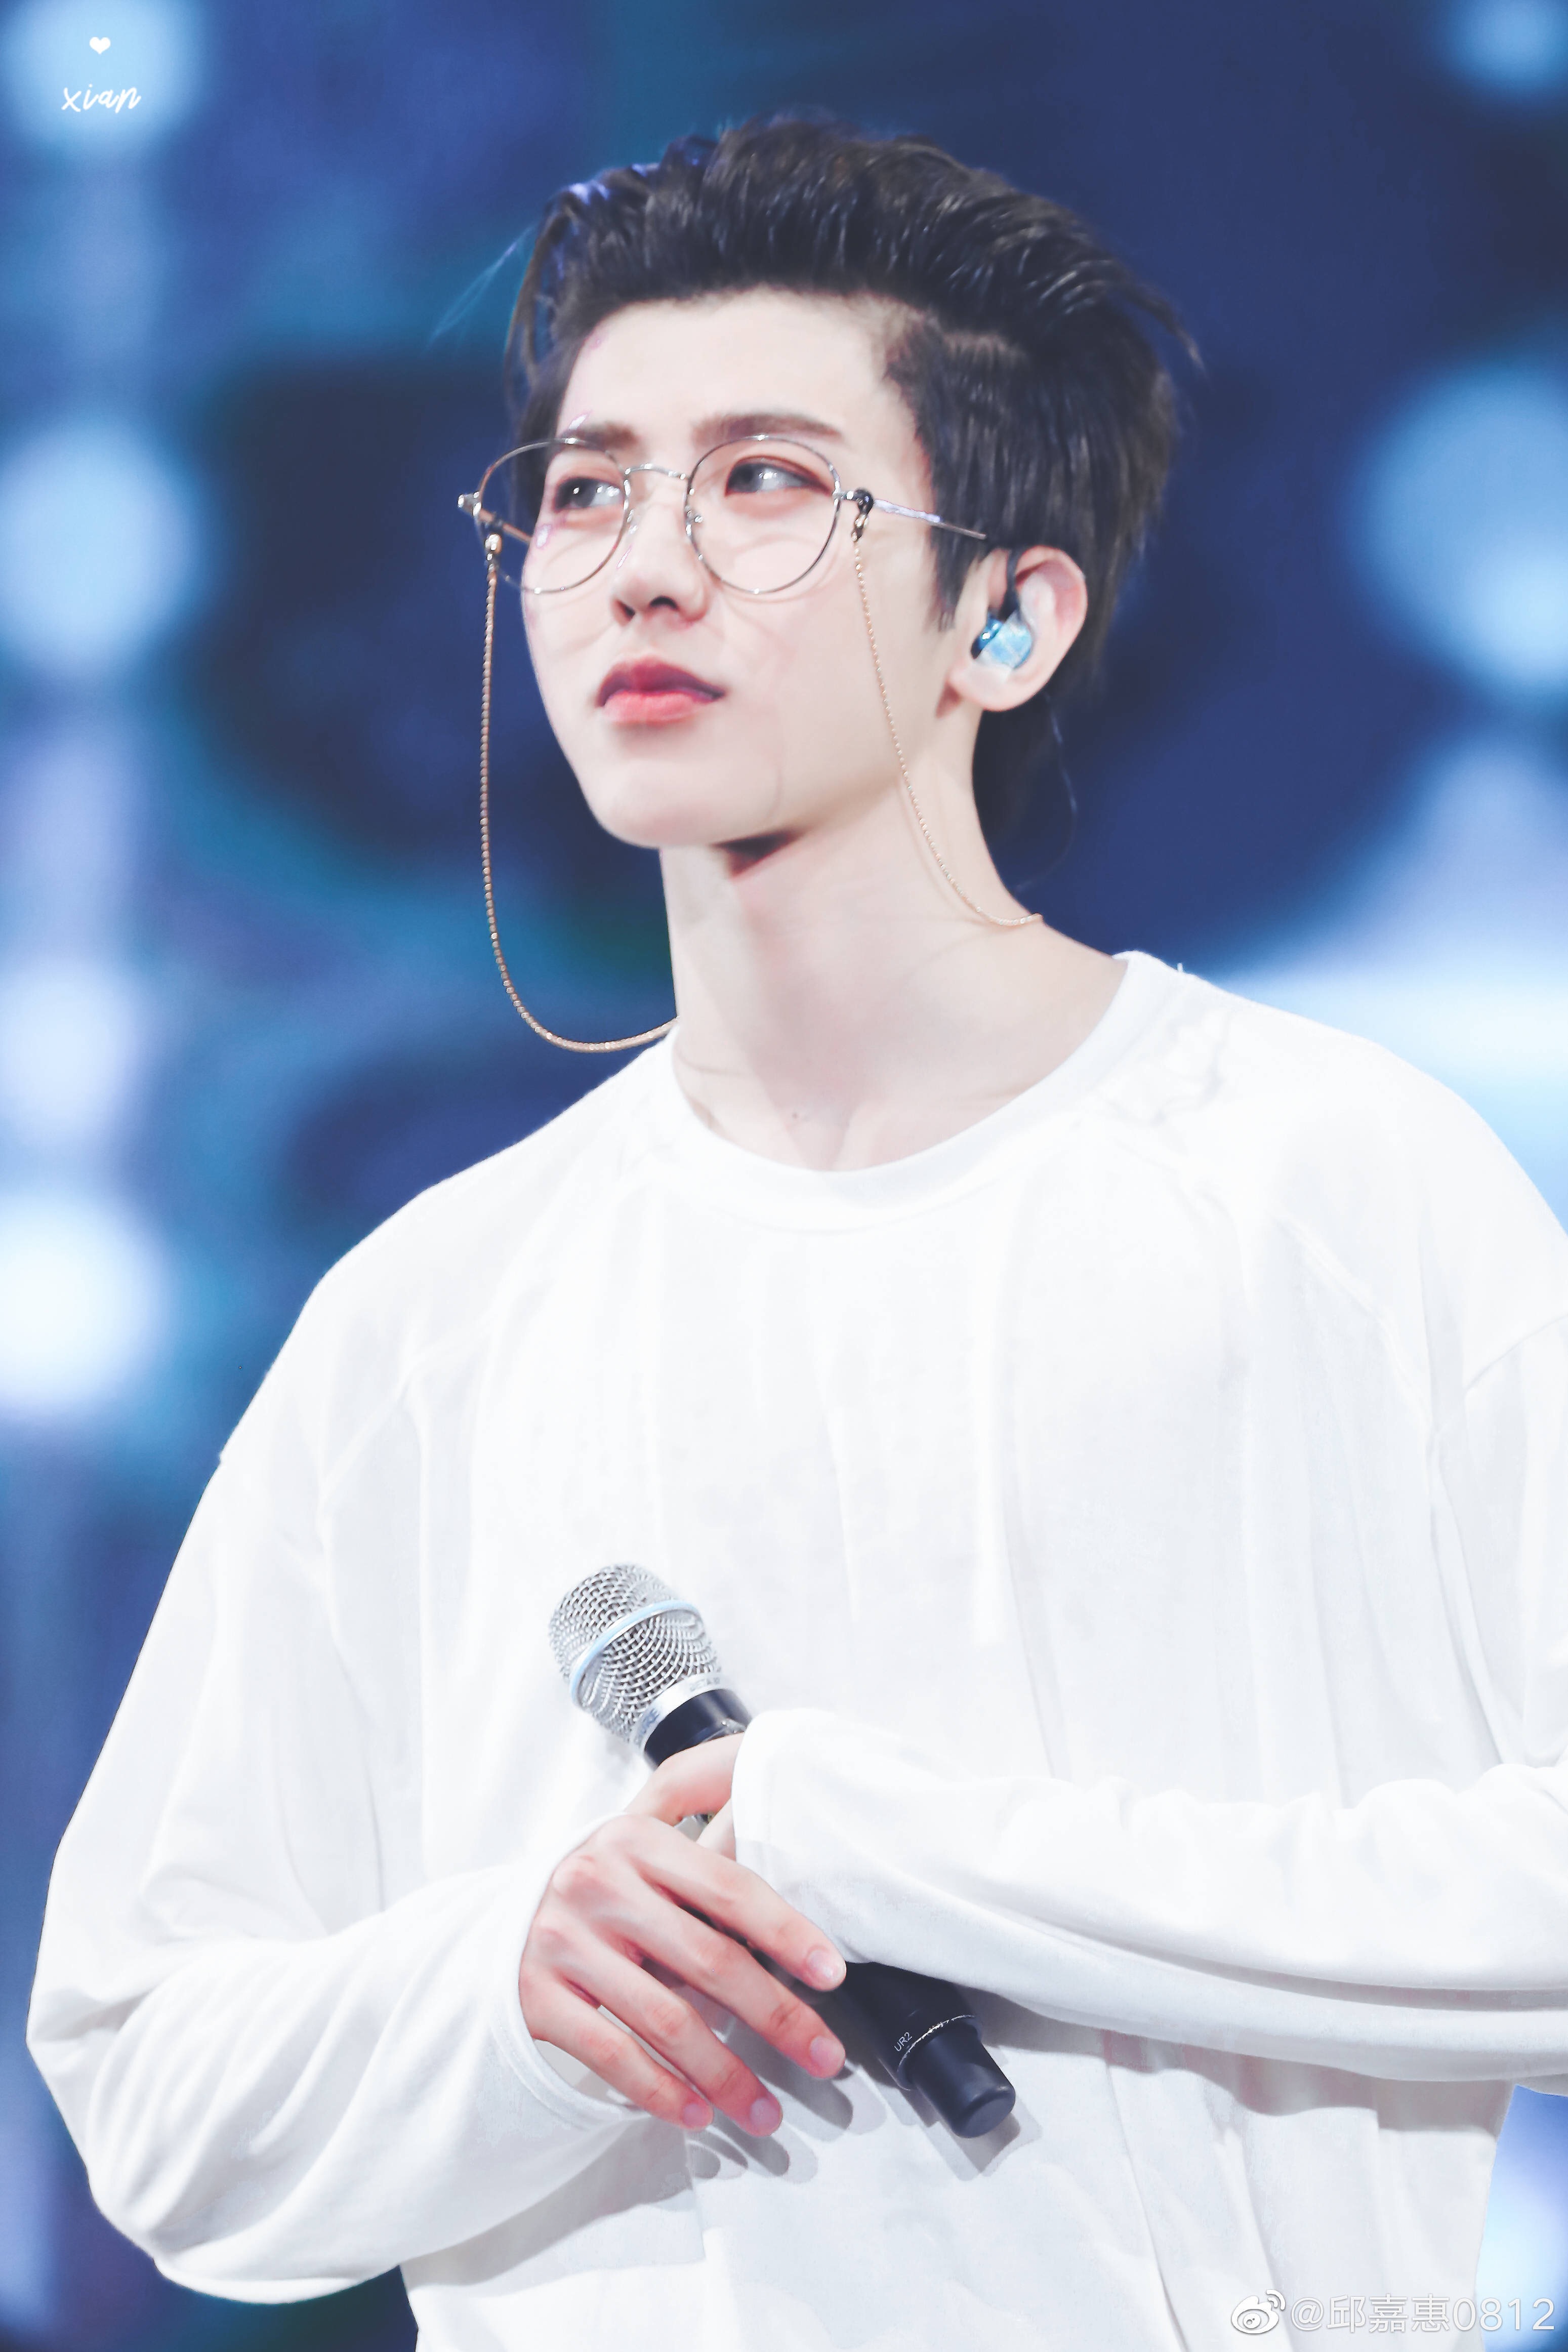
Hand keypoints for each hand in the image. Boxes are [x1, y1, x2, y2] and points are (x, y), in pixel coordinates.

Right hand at [519, 1735, 845, 2135]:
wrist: (499, 1918)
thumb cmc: (598, 1889)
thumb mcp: (644, 1856)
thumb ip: (707, 1873)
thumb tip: (797, 1934)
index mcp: (637, 1839)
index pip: (729, 1887)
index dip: (787, 1932)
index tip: (832, 1975)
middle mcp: (597, 1883)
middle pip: (708, 1959)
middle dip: (777, 2016)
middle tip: (825, 2058)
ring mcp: (562, 1941)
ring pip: (666, 2019)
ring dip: (726, 2074)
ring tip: (766, 2109)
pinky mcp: (534, 1997)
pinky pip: (613, 2055)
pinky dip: (661, 2091)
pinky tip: (697, 2113)